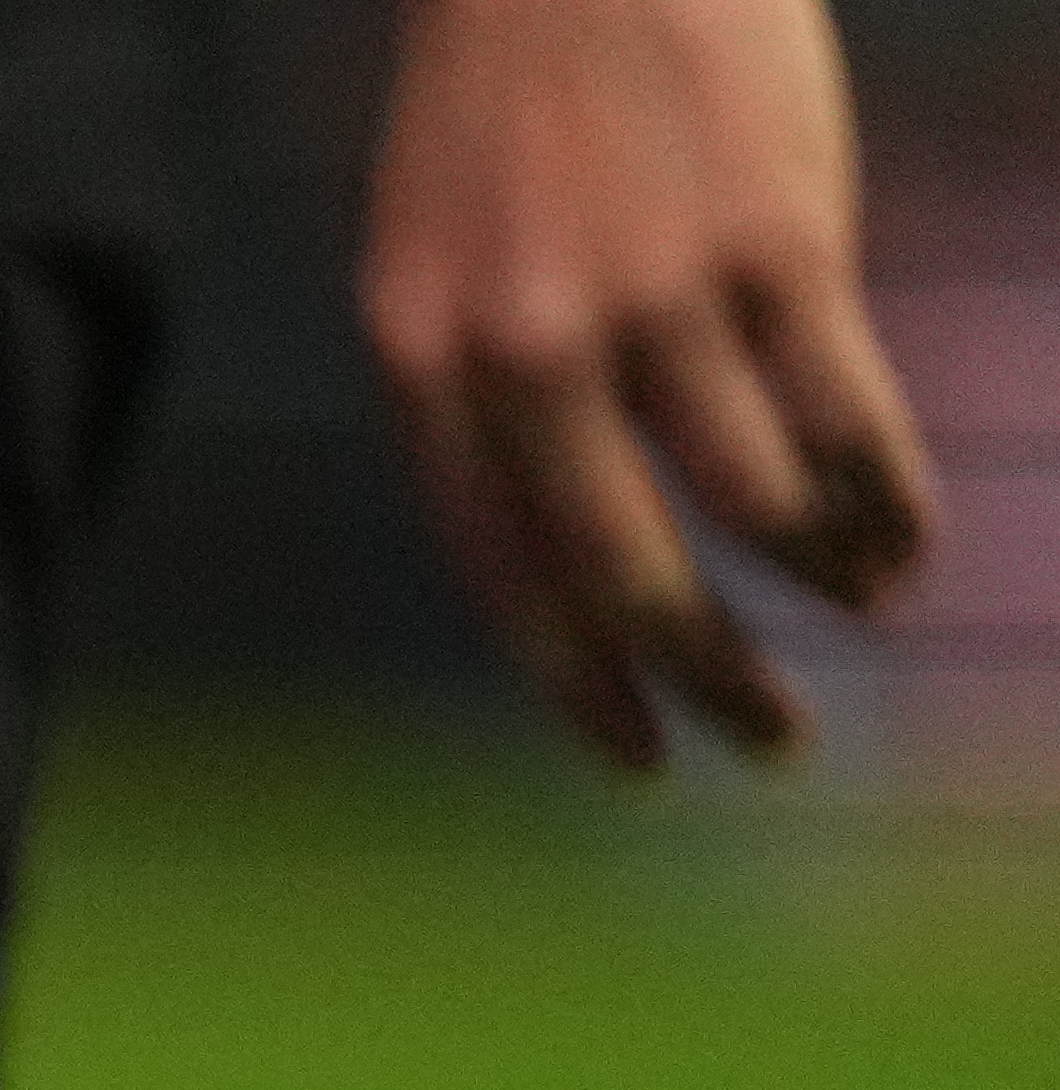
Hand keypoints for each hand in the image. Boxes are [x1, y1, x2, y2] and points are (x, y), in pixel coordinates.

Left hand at [366, 0, 933, 771]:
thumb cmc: (514, 101)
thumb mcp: (438, 260)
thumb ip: (483, 394)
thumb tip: (570, 544)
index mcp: (422, 366)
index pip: (501, 577)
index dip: (576, 683)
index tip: (636, 754)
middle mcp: (526, 352)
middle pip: (626, 575)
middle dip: (707, 678)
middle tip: (767, 740)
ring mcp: (655, 298)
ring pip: (755, 506)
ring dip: (821, 578)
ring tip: (863, 604)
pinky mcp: (778, 243)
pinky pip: (844, 416)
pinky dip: (883, 496)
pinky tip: (899, 539)